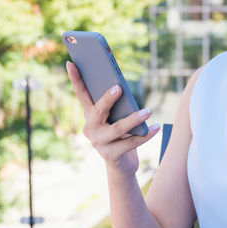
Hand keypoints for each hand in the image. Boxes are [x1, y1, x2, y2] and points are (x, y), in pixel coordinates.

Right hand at [67, 61, 160, 175]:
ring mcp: (99, 143)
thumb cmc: (121, 135)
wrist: (121, 165)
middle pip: (99, 110)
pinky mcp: (110, 156)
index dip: (75, 79)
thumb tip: (123, 89)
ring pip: (118, 128)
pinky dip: (145, 135)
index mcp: (90, 115)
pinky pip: (131, 143)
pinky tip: (156, 127)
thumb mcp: (117, 118)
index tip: (70, 62)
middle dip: (108, 98)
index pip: (81, 94)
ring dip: (134, 119)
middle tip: (119, 87)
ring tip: (148, 110)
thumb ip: (118, 105)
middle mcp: (90, 128)